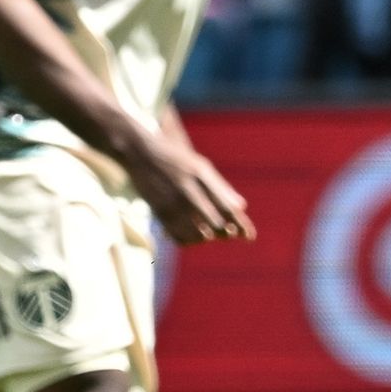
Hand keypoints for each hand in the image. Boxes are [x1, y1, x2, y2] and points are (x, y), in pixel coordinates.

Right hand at [125, 132, 254, 244]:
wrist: (140, 152)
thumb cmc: (175, 159)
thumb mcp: (201, 167)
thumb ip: (221, 186)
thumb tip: (242, 206)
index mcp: (202, 176)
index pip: (227, 207)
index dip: (241, 225)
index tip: (250, 237)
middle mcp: (188, 189)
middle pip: (216, 223)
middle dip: (225, 233)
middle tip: (227, 234)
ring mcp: (172, 201)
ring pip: (198, 234)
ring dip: (206, 237)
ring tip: (208, 233)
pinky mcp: (158, 211)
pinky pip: (178, 236)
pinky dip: (188, 239)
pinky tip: (191, 235)